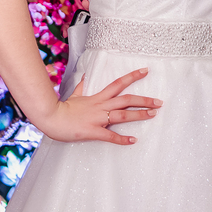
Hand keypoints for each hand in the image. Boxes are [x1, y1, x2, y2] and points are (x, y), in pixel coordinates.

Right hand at [36, 68, 161, 143]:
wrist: (51, 118)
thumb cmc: (62, 108)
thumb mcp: (74, 95)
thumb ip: (82, 87)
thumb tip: (86, 77)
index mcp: (98, 97)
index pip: (119, 83)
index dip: (133, 76)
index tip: (146, 71)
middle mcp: (101, 106)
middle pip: (126, 100)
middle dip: (144, 100)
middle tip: (159, 102)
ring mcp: (98, 118)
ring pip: (122, 115)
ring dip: (139, 115)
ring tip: (153, 115)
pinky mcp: (92, 131)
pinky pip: (110, 135)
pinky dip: (122, 139)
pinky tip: (133, 140)